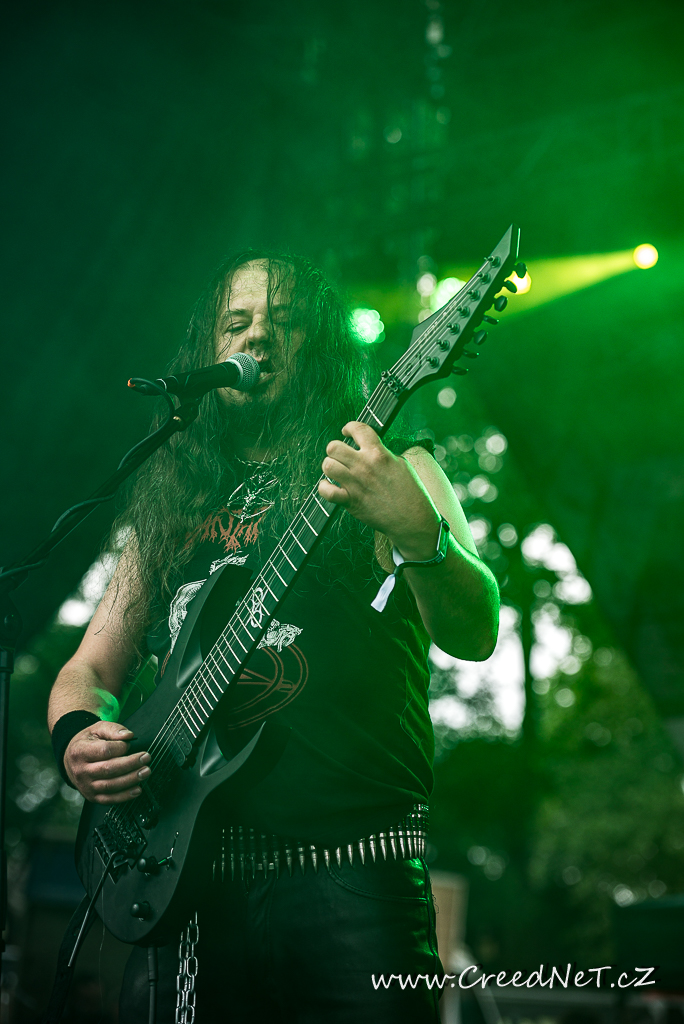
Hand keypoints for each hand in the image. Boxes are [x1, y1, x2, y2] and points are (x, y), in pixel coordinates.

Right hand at [64, 720, 150, 803]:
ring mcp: (86, 786)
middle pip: (109, 769)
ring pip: (111, 785)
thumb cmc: (87, 743)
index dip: (120, 747)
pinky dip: (125, 796)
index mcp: (80, 752)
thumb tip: (129, 736)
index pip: (104, 751)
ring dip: (131, 779)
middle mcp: (81, 771)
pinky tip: (137, 789)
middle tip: (146, 758)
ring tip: (145, 772)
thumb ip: (113, 729)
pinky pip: (109, 799)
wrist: (71, 760)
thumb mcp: (97, 729)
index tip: (129, 744)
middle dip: (131, 764)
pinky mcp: (92, 796)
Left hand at [318, 421, 439, 558]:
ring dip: (329, 466)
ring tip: (336, 470)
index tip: (347, 431)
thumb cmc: (409, 491)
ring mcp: (356, 483)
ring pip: (328, 465)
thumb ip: (382, 454)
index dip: (349, 427)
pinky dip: (325, 488)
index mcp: (379, 454)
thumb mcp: (400, 464)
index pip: (358, 428)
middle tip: (341, 456)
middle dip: (335, 449)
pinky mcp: (351, 501)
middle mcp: (365, 466)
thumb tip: (369, 449)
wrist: (411, 518)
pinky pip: (327, 491)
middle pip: (334, 447)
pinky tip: (331, 487)